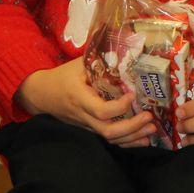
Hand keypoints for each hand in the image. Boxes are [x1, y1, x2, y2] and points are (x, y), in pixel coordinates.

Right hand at [16, 59, 154, 146]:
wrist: (41, 94)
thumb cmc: (62, 76)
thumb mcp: (78, 64)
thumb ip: (100, 60)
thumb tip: (127, 50)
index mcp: (80, 97)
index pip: (101, 110)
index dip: (120, 106)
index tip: (133, 95)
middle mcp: (83, 115)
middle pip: (108, 130)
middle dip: (131, 127)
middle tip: (149, 117)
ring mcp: (86, 125)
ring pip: (109, 138)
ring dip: (133, 137)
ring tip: (152, 130)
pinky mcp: (89, 129)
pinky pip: (108, 140)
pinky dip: (126, 142)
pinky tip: (142, 140)